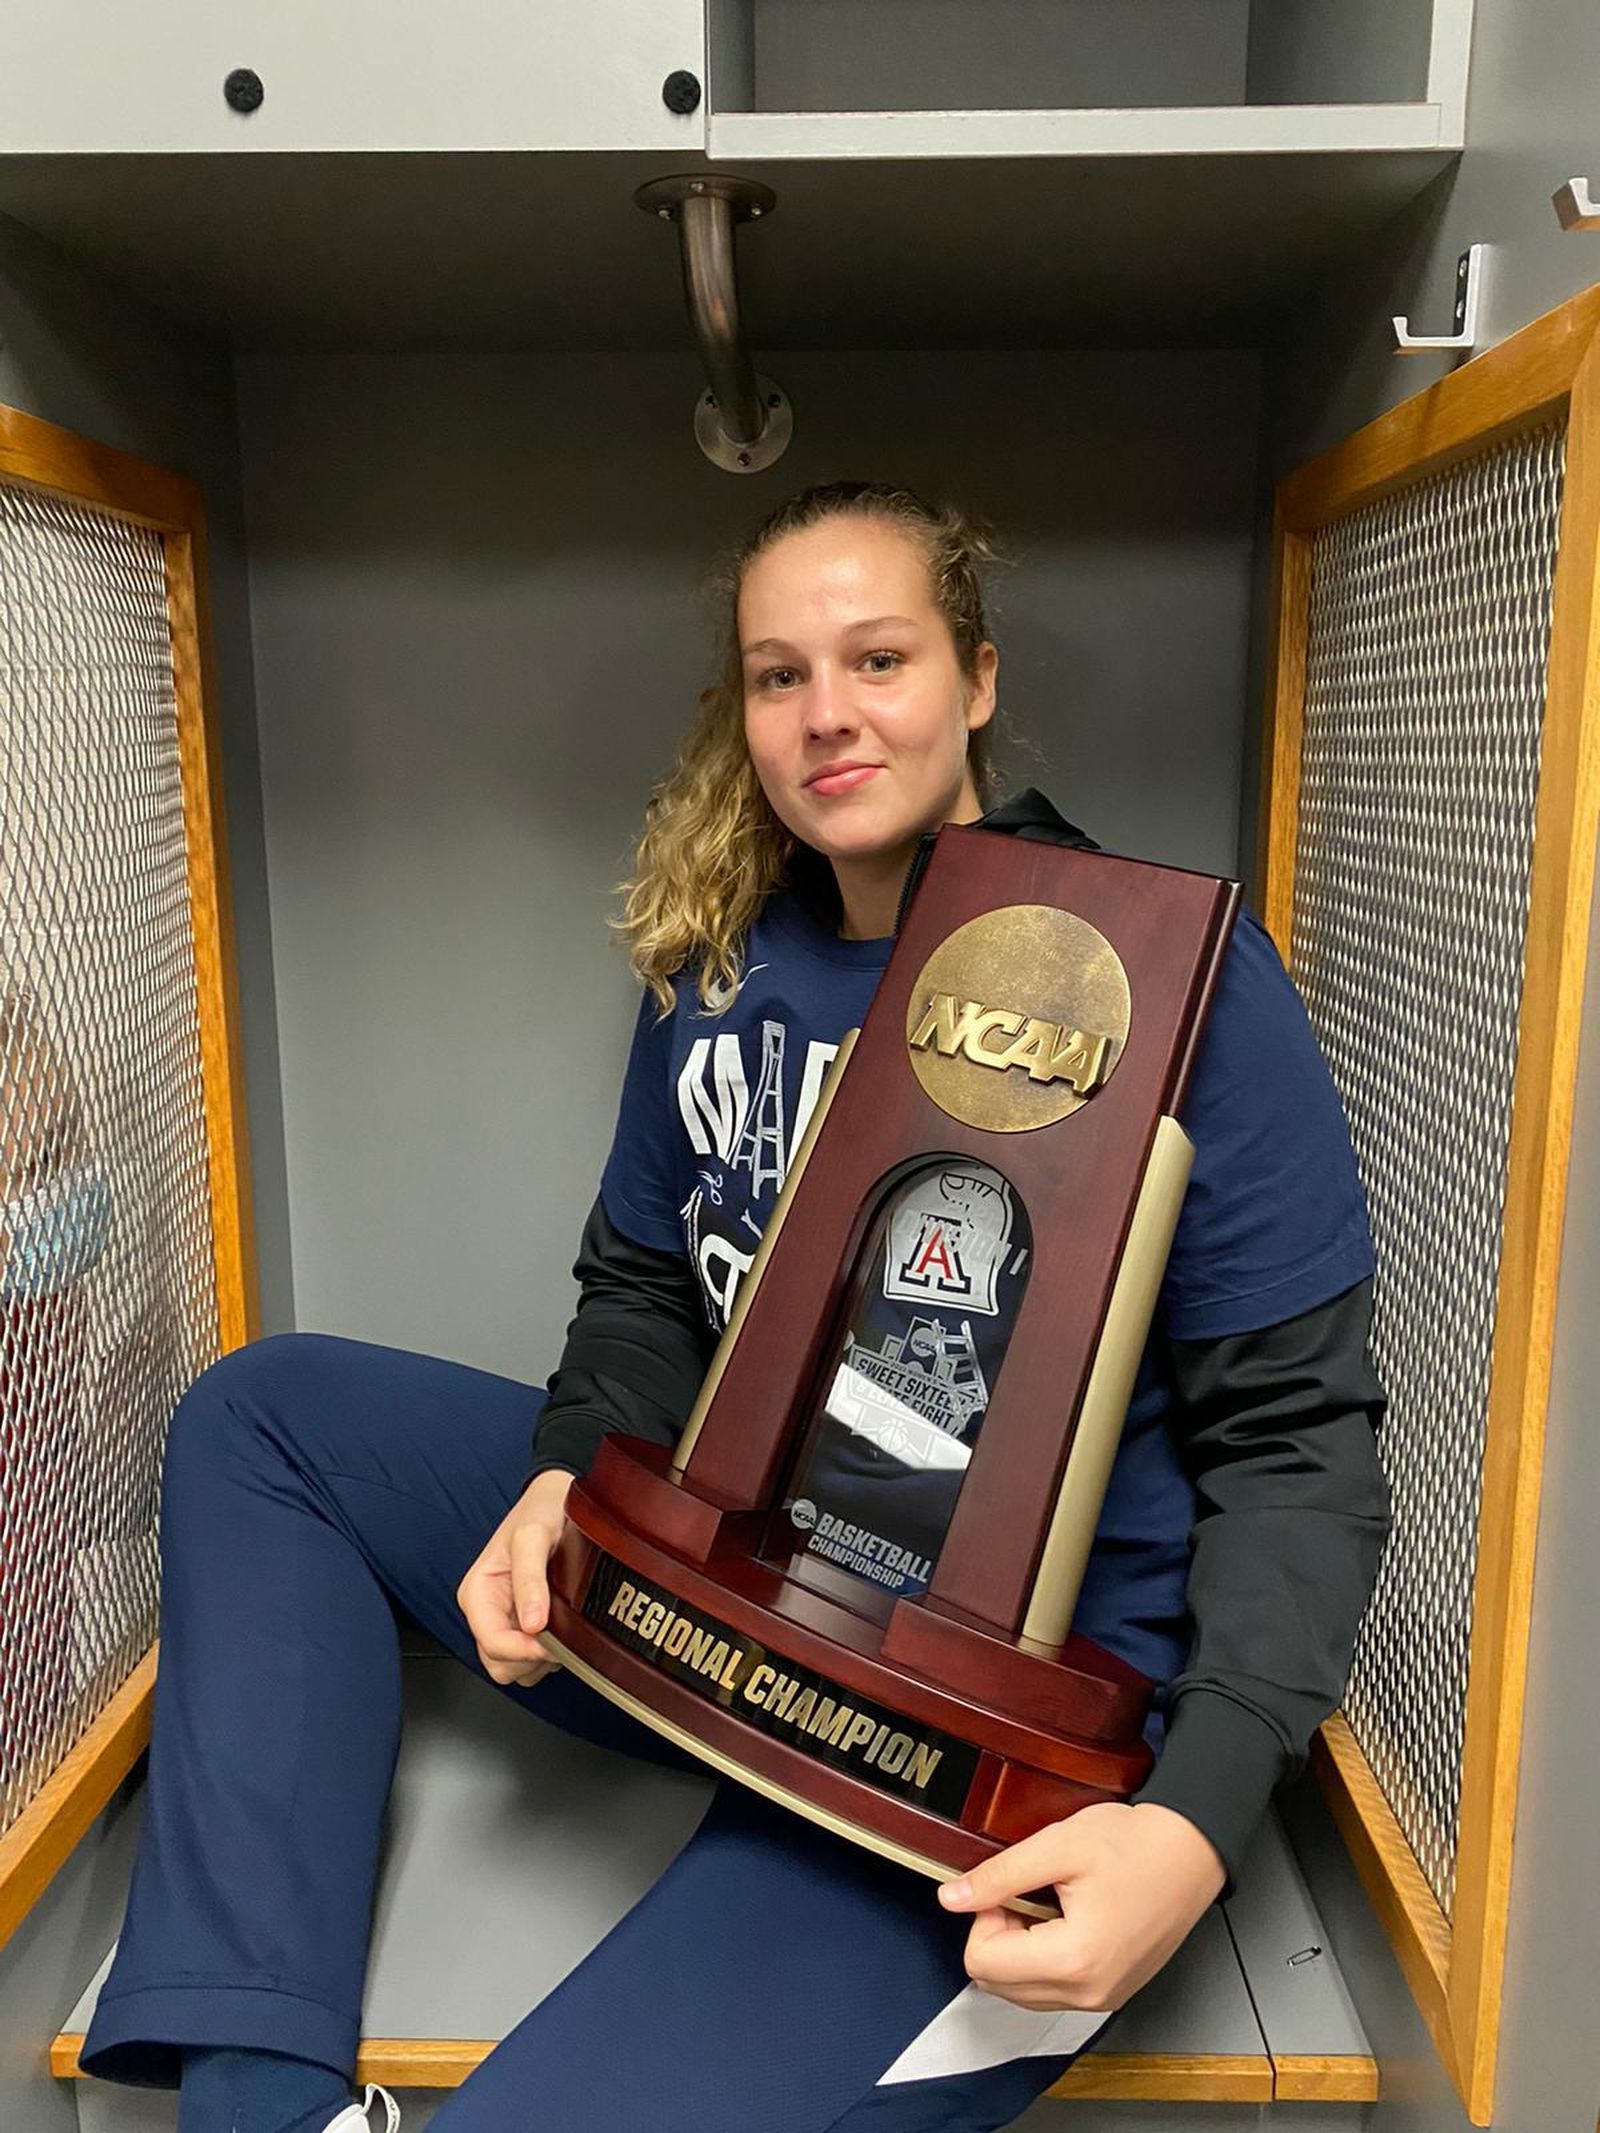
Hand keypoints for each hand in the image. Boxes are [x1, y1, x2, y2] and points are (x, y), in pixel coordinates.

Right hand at [455, 1469, 575, 1687]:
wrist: (556, 1498)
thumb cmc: (540, 1511)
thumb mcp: (532, 1535)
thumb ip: (529, 1578)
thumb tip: (533, 1624)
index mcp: (478, 1594)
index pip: (492, 1644)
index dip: (523, 1652)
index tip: (551, 1644)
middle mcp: (487, 1613)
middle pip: (501, 1664)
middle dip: (532, 1658)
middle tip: (561, 1634)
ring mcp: (506, 1622)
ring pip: (518, 1669)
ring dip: (543, 1658)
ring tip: (565, 1626)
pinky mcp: (525, 1627)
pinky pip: (533, 1660)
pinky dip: (550, 1654)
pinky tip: (564, 1627)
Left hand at [937, 1802, 1225, 2012]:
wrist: (1191, 1851)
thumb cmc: (1137, 1844)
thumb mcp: (1058, 1846)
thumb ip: (999, 1876)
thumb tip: (952, 1899)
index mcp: (1074, 1960)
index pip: (983, 1963)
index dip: (983, 1916)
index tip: (1007, 1886)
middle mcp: (1089, 1994)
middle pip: (997, 1983)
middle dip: (999, 1934)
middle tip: (1028, 1890)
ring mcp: (1102, 1999)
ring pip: (1021, 1992)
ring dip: (1020, 1948)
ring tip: (1049, 1902)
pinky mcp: (1111, 1994)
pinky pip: (1052, 1991)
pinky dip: (1044, 1959)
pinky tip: (1065, 1919)